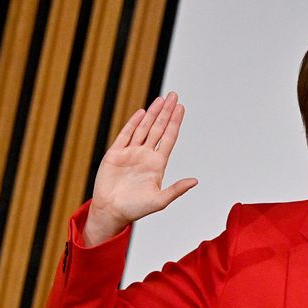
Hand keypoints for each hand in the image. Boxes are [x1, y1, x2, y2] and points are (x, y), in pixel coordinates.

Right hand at [84, 92, 197, 245]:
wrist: (112, 212)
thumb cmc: (136, 208)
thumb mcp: (160, 200)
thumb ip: (177, 189)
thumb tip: (195, 181)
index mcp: (157, 164)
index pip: (169, 138)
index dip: (175, 123)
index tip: (181, 108)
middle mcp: (145, 155)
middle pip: (158, 128)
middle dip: (166, 112)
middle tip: (174, 96)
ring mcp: (130, 153)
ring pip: (143, 128)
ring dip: (152, 114)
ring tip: (161, 99)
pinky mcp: (115, 154)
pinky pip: (125, 135)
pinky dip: (133, 123)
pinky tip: (141, 113)